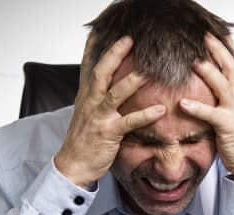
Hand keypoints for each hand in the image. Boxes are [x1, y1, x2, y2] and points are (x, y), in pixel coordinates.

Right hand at [54, 35, 165, 187]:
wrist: (72, 164)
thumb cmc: (84, 139)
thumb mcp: (87, 113)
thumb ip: (97, 96)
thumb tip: (109, 83)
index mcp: (85, 96)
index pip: (88, 66)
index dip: (94, 47)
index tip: (101, 30)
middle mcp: (90, 103)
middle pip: (101, 72)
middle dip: (115, 55)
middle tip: (130, 40)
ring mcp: (99, 117)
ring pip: (115, 93)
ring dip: (133, 81)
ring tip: (150, 71)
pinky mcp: (109, 133)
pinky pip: (129, 122)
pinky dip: (145, 115)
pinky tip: (161, 109)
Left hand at [179, 33, 233, 184]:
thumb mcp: (232, 115)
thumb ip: (220, 101)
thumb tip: (204, 90)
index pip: (233, 64)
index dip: (225, 47)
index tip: (214, 32)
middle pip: (230, 67)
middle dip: (217, 50)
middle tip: (204, 35)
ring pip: (223, 85)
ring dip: (208, 72)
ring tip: (193, 61)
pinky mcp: (228, 127)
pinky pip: (212, 115)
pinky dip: (197, 108)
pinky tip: (183, 103)